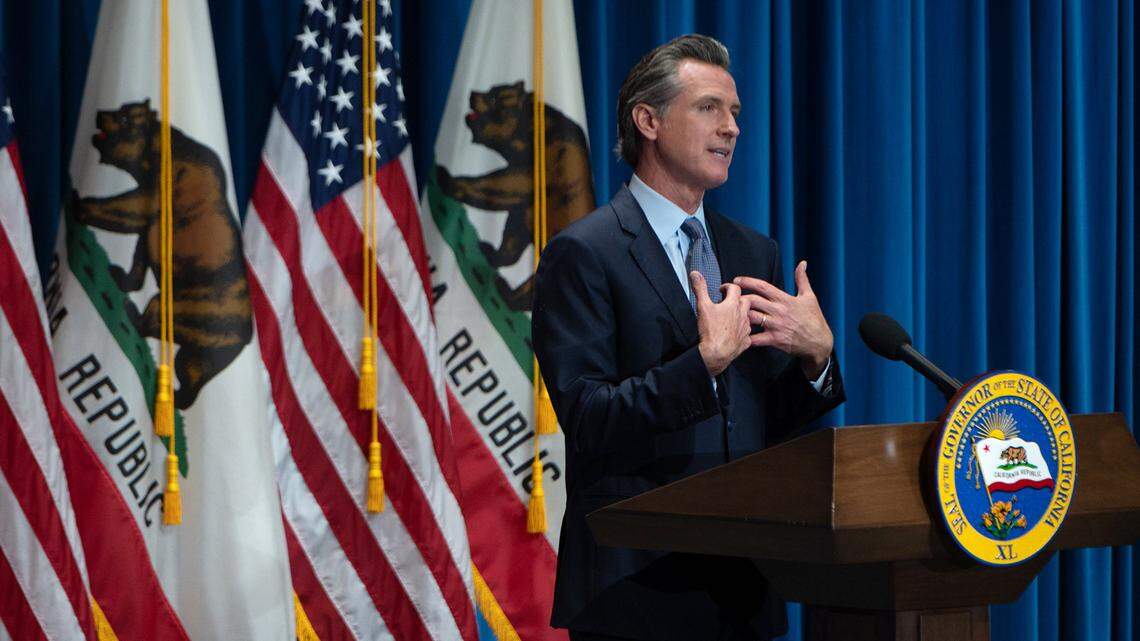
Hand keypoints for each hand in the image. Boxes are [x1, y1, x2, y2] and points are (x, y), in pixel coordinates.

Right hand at [691, 271, 750, 375]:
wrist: (717, 353)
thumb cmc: (711, 330)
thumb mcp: (702, 306)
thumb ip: (700, 288)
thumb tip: (696, 274)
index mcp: (733, 305)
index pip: (735, 289)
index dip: (728, 287)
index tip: (723, 289)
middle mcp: (742, 315)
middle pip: (746, 301)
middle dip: (738, 299)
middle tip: (729, 301)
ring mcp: (745, 328)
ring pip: (748, 317)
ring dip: (741, 315)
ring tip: (733, 317)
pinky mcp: (745, 341)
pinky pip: (747, 334)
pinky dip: (742, 331)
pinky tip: (736, 333)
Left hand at [735, 261, 832, 378]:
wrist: (819, 342)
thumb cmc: (814, 318)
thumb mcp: (809, 296)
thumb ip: (802, 279)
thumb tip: (802, 263)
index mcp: (785, 299)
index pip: (763, 286)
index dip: (747, 281)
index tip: (736, 280)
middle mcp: (779, 311)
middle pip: (752, 301)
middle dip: (738, 298)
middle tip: (728, 298)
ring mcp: (776, 326)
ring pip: (751, 318)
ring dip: (739, 315)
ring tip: (729, 314)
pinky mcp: (775, 340)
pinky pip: (755, 339)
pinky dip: (745, 337)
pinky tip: (737, 334)